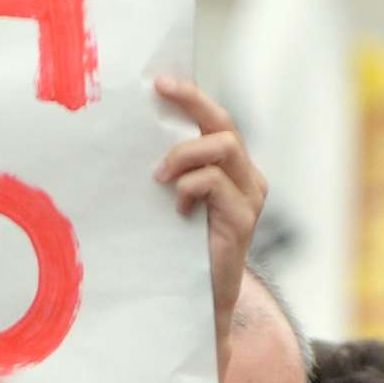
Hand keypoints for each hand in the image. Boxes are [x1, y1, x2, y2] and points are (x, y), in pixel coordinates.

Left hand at [152, 76, 265, 352]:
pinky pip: (215, 182)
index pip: (215, 119)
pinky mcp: (242, 219)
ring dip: (185, 154)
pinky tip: (177, 210)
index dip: (192, 96)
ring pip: (223, 146)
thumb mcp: (173, 201)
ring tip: (160, 177)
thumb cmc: (180, 249)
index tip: (160, 81)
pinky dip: (189, 187)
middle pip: (223, 123)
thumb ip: (170, 171)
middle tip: (159, 94)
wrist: (199, 301)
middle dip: (191, 102)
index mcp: (232, 168)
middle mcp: (247, 177)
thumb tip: (134, 136)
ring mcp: (249, 197)